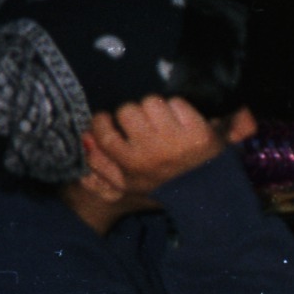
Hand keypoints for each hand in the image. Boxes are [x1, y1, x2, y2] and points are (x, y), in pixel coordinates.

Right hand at [86, 97, 237, 197]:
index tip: (107, 119)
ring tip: (164, 121)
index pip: (105, 135)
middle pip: (128, 111)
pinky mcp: (198, 132)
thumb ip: (101, 163)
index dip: (103, 122)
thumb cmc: (163, 184)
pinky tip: (182, 121)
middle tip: (144, 122)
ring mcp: (176, 141)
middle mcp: (152, 153)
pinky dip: (179, 107)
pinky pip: (177, 102)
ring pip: (151, 101)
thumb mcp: (128, 183)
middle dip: (134, 113)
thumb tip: (84, 138)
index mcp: (132, 166)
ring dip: (156, 107)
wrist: (209, 191)